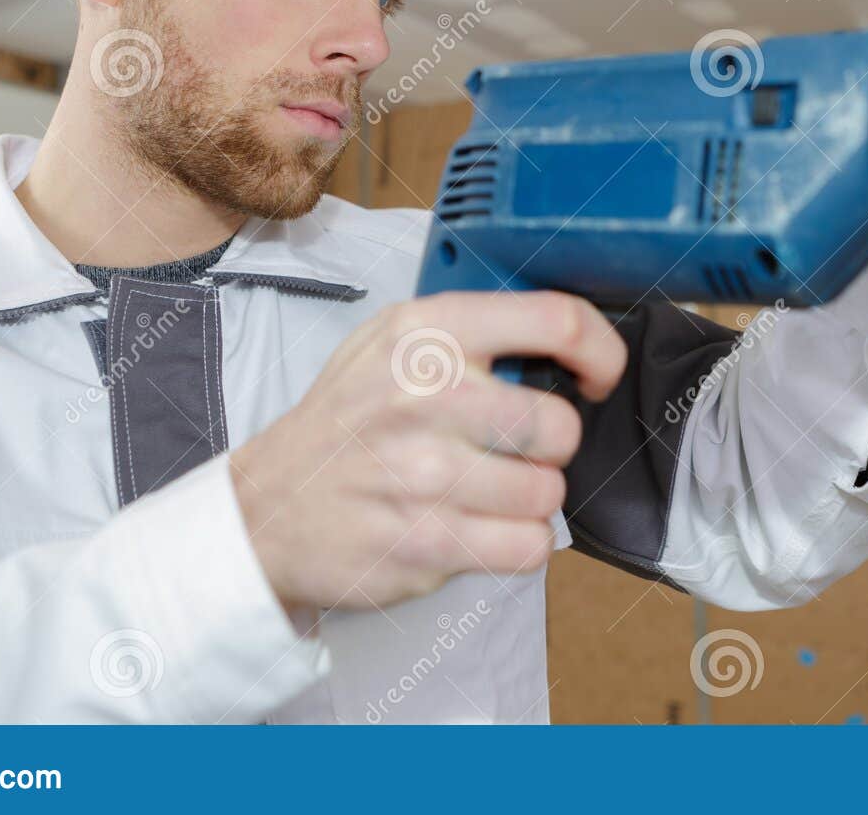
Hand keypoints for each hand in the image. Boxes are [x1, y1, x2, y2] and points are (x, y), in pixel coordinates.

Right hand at [229, 292, 625, 617]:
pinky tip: (482, 529)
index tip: (594, 376)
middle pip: (560, 426)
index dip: (599, 351)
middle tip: (516, 449)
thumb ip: (468, 330)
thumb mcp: (387, 342)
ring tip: (489, 491)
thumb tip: (562, 335)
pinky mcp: (425, 542)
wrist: (268, 509)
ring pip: (549, 493)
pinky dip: (518, 544)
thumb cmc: (346, 423)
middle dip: (551, 446)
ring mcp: (424, 473)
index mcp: (426, 332)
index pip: (556, 320)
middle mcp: (426, 395)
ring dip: (531, 499)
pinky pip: (528, 547)